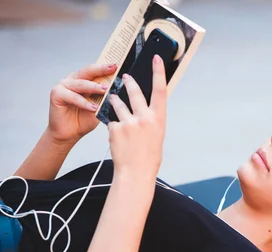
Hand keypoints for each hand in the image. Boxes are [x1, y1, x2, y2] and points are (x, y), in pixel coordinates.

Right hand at [47, 63, 117, 144]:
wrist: (69, 134)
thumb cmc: (82, 120)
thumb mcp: (98, 107)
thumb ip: (104, 97)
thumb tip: (118, 89)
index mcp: (83, 80)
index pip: (95, 71)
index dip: (106, 66)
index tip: (118, 64)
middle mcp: (72, 80)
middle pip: (88, 71)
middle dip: (101, 69)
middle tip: (113, 68)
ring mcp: (63, 85)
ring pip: (81, 84)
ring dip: (94, 87)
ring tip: (105, 90)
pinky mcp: (56, 94)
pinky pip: (72, 97)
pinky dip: (83, 102)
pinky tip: (93, 107)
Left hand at [108, 55, 166, 179]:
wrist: (135, 173)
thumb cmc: (148, 156)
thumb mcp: (156, 135)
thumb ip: (151, 119)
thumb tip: (146, 107)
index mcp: (158, 119)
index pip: (160, 90)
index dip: (158, 72)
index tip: (156, 59)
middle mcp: (144, 118)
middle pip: (135, 92)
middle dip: (128, 83)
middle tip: (125, 77)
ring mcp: (128, 122)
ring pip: (118, 104)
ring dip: (115, 102)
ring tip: (113, 102)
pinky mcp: (115, 128)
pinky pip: (111, 121)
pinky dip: (112, 125)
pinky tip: (116, 137)